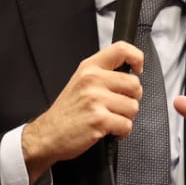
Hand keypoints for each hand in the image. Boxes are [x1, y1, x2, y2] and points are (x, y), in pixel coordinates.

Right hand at [21, 41, 143, 180]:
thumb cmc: (66, 112)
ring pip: (133, 107)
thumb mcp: (80, 82)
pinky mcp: (99, 120)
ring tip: (110, 119)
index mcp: (89, 68)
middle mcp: (93, 80)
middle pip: (134, 84)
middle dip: (132, 99)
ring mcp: (96, 100)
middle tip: (118, 106)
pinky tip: (109, 131)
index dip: (137, 58)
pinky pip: (127, 125)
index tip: (138, 69)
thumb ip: (102, 74)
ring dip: (126, 118)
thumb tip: (130, 75)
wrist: (47, 134)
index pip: (121, 49)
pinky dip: (122, 132)